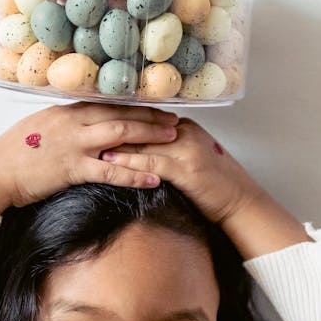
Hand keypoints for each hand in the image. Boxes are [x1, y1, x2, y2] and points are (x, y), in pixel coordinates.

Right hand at [0, 102, 178, 217]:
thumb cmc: (10, 156)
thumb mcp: (38, 130)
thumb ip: (62, 125)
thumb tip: (79, 124)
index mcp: (65, 110)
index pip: (108, 102)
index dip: (135, 104)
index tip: (155, 106)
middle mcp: (73, 121)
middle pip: (121, 113)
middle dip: (151, 116)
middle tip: (176, 119)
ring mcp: (74, 144)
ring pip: (122, 135)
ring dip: (150, 137)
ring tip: (174, 140)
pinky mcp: (73, 168)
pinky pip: (111, 170)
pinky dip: (135, 174)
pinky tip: (155, 178)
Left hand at [100, 118, 310, 258]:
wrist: (240, 201)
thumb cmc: (213, 186)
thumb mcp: (188, 161)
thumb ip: (166, 151)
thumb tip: (138, 150)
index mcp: (184, 128)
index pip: (144, 119)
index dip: (117, 119)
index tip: (91, 118)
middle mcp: (184, 132)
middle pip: (140, 126)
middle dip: (109, 126)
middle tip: (80, 125)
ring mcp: (186, 149)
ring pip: (142, 141)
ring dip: (113, 142)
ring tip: (87, 142)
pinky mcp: (186, 168)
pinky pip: (151, 162)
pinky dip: (129, 161)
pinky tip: (109, 161)